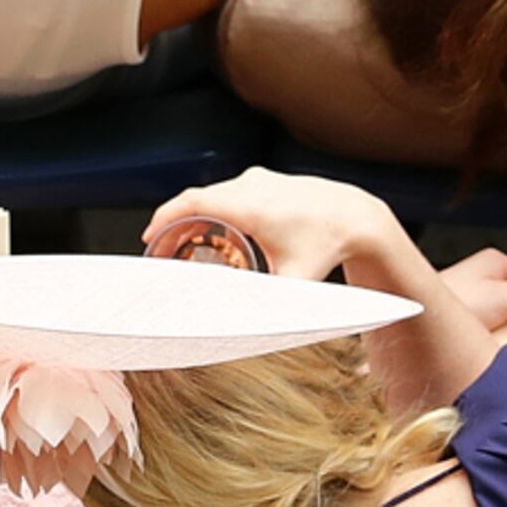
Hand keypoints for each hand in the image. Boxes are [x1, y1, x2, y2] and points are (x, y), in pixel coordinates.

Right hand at [143, 166, 405, 288]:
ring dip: (195, 215)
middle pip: (197, 199)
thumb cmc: (328, 243)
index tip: (149, 235)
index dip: (164, 217)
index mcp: (250, 205)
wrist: (357, 217)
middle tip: (162, 250)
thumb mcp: (294, 280)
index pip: (192, 202)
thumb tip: (242, 327)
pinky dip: (214, 208)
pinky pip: (228, 191)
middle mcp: (250, 185)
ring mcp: (259, 179)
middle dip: (174, 223)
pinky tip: (215, 230)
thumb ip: (267, 303)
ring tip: (185, 243)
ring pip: (212, 194)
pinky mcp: (266, 179)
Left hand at [438, 246, 506, 342]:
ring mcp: (467, 294)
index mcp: (494, 264)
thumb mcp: (506, 298)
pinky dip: (503, 334)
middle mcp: (480, 275)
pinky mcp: (455, 314)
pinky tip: (504, 351)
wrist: (411, 320)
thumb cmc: (455, 308)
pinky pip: (490, 323)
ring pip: (505, 311)